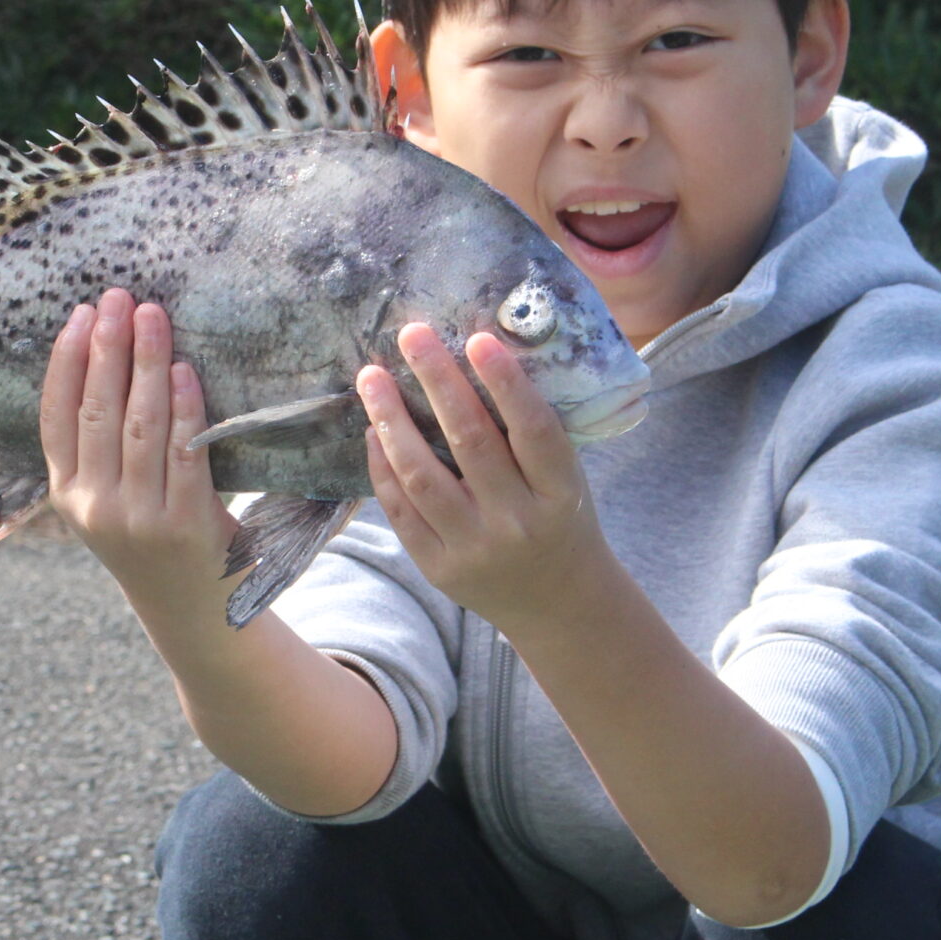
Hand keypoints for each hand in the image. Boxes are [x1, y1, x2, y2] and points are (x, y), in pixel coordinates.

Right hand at [40, 289, 239, 616]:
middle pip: (96, 410)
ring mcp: (138, 518)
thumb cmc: (151, 537)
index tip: (82, 313)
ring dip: (146, 363)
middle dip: (108, 347)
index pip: (55, 416)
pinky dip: (184, 408)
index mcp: (66, 493)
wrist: (192, 609)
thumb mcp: (107, 500)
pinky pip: (183, 453)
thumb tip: (112, 354)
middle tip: (120, 297)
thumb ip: (100, 447)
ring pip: (138, 425)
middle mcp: (93, 506)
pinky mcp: (184, 524)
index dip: (66, 361)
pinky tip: (184, 370)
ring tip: (153, 316)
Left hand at [357, 323, 610, 630]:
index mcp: (560, 494)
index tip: (477, 340)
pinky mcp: (439, 567)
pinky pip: (401, 510)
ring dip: (392, 420)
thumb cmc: (560, 520)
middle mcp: (517, 522)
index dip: (506, 383)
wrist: (558, 604)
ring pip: (423, 475)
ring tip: (373, 378)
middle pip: (471, 442)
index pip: (533, 430)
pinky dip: (383, 467)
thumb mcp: (567, 480)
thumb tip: (476, 359)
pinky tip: (373, 430)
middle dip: (438, 381)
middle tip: (413, 335)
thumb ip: (532, 435)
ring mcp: (474, 548)